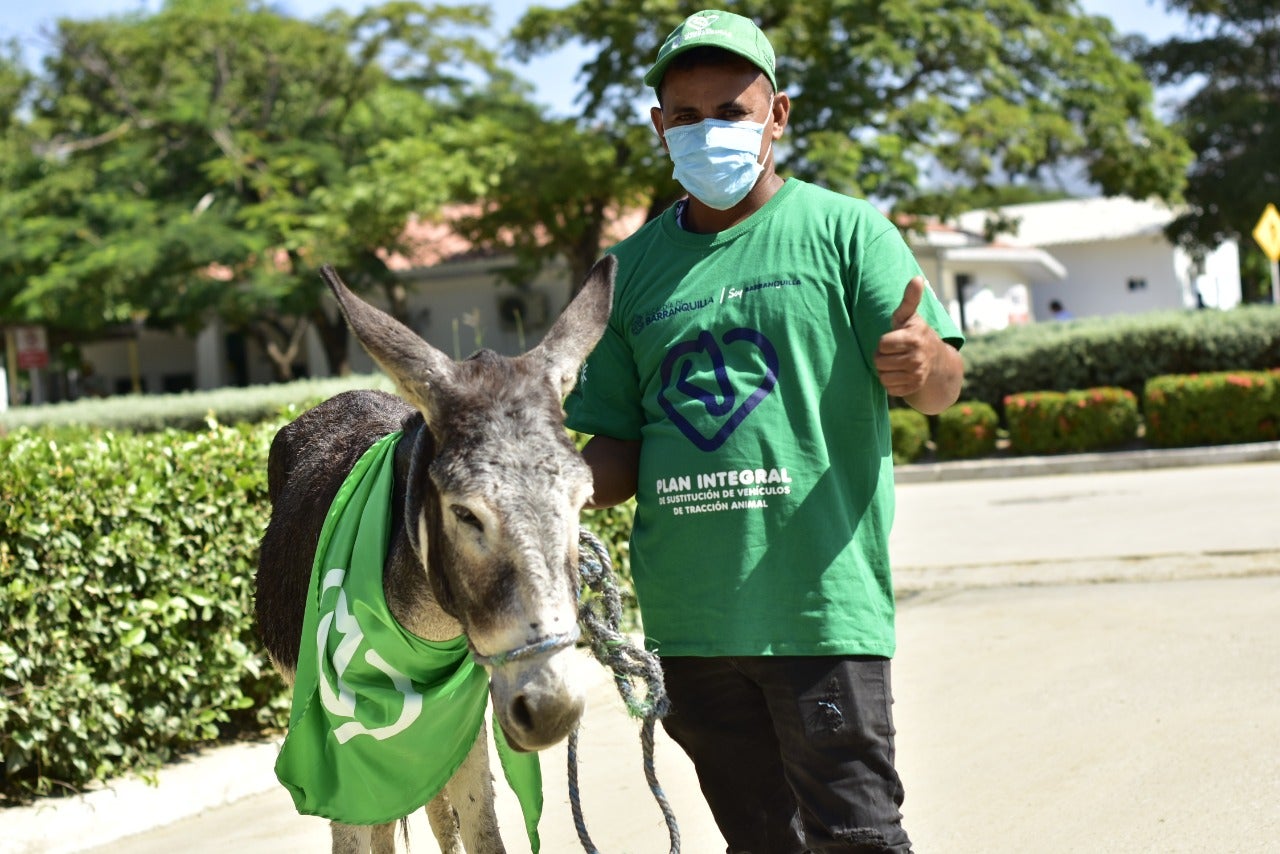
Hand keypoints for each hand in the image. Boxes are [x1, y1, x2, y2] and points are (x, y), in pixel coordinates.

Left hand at [874, 276, 935, 397]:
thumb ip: (910, 299)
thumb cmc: (915, 334)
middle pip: (879, 361)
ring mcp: (916, 375)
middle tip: (893, 352)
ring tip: (895, 362)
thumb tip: (917, 278)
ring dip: (885, 370)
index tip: (893, 339)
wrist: (937, 360)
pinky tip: (899, 374)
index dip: (883, 342)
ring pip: (882, 376)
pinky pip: (889, 388)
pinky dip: (891, 382)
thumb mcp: (910, 316)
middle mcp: (916, 358)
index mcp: (913, 339)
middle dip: (882, 356)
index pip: (882, 344)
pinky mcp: (913, 388)